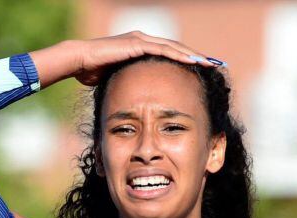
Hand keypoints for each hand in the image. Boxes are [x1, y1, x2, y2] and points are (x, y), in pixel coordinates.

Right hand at [71, 31, 223, 85]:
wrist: (79, 60)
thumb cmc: (92, 72)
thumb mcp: (118, 79)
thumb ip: (130, 83)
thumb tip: (136, 99)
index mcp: (142, 48)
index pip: (171, 54)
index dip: (187, 62)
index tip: (203, 71)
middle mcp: (145, 40)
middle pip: (178, 49)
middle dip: (198, 57)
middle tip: (217, 64)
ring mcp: (142, 40)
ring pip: (175, 48)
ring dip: (194, 56)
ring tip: (211, 64)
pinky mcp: (138, 43)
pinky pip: (165, 50)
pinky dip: (180, 56)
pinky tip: (194, 62)